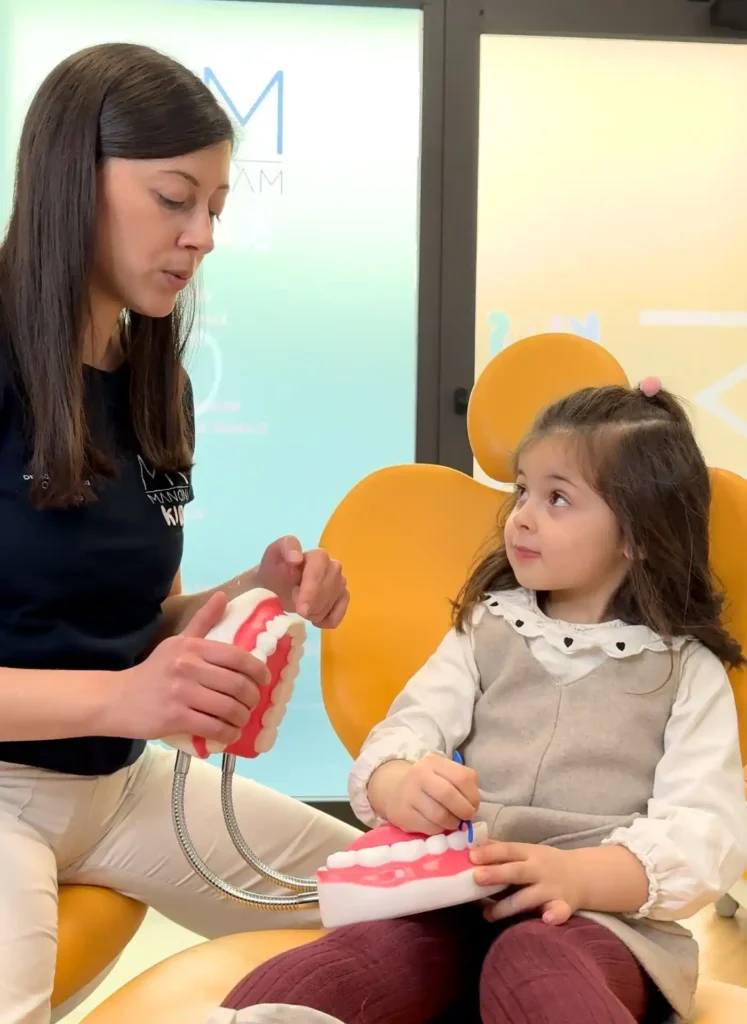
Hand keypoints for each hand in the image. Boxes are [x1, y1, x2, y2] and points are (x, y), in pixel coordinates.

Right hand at [114, 593, 268, 745]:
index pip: (238, 657)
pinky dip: (227, 734)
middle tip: (252, 705)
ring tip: (241, 720)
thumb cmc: (153, 671)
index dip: (258, 671)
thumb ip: (203, 621)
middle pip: (238, 685)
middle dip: (252, 699)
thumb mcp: (177, 642)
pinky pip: (213, 727)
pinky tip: (228, 734)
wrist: (117, 698)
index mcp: (193, 647)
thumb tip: (224, 596)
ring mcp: (181, 693)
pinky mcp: (175, 717)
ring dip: (242, 718)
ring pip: (228, 708)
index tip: (264, 681)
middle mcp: (189, 666)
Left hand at [258, 535, 347, 627]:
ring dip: (315, 613)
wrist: (275, 585)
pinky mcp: (342, 597)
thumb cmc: (275, 571)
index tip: (300, 608)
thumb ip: (285, 548)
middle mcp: (333, 566)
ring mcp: (340, 582)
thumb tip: (297, 557)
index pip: (319, 571)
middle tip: (295, 607)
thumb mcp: (273, 554)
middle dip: (311, 605)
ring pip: (333, 603)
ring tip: (301, 610)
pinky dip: (325, 621)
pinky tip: (314, 619)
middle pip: (328, 590)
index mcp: (317, 555)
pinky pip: (339, 614)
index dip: (311, 591)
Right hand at [378, 754, 480, 834]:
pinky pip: (429, 827)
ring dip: (452, 823)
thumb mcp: (444, 773)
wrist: (395, 790)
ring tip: (453, 822)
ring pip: (439, 815)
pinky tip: (438, 824)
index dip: (473, 795)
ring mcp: (408, 794)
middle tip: (467, 816)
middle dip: (464, 810)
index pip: (462, 777)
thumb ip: (462, 783)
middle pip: (448, 795)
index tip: (474, 804)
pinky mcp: (403, 814)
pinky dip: (439, 829)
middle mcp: (419, 775)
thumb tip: (473, 805)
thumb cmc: (428, 784)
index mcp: (434, 762)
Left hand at [470, 841, 582, 924]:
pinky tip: (546, 919)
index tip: (471, 857)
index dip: (490, 853)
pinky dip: (554, 915)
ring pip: (528, 898)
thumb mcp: (527, 851)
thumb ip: (502, 851)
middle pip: (516, 872)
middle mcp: (540, 869)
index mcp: (530, 853)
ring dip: (507, 906)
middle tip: (476, 877)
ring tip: (487, 914)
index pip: (508, 850)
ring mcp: (552, 888)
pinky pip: (559, 911)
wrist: (583, 875)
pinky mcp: (564, 905)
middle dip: (497, 874)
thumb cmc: (546, 863)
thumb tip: (471, 846)